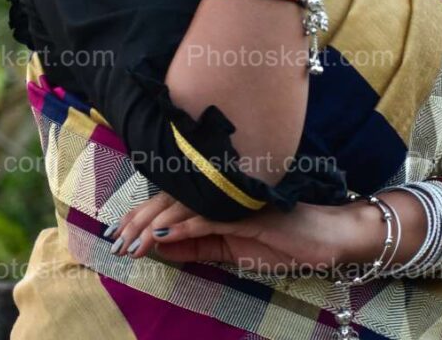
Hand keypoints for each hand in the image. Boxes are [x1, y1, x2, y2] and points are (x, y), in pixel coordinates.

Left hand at [106, 191, 360, 275]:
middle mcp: (223, 191)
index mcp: (218, 197)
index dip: (142, 214)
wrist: (325, 239)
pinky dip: (184, 228)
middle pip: (172, 200)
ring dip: (154, 226)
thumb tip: (159, 245)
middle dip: (139, 221)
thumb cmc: (282, 241)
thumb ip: (197, 245)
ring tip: (132, 244)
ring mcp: (236, 199)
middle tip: (115, 241)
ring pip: (185, 207)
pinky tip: (163, 237)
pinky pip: (210, 219)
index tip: (117, 232)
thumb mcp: (232, 249)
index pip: (173, 201)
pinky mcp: (250, 213)